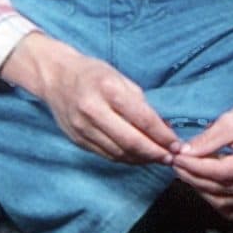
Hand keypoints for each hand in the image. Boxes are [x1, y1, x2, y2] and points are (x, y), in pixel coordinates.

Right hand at [2, 32, 180, 166]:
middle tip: (171, 158)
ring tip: (157, 158)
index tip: (178, 145)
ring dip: (142, 159)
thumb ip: (141, 103)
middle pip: (131, 141)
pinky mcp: (77, 139)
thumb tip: (165, 128)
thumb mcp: (118, 77)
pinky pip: (107, 155)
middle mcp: (92, 109)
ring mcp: (82, 127)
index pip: (142, 119)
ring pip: (119, 153)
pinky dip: (126, 159)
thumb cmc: (91, 73)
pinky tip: (137, 157)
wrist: (54, 75)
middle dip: (155, 153)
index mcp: (106, 88)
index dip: (163, 136)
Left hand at [172, 88, 232, 217]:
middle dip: (193, 178)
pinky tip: (203, 184)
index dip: (194, 167)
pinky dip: (215, 199)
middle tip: (176, 164)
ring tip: (186, 173)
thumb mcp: (229, 122)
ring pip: (224, 202)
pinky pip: (232, 208)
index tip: (176, 158)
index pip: (219, 172)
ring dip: (201, 189)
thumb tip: (184, 154)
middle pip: (220, 189)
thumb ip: (206, 141)